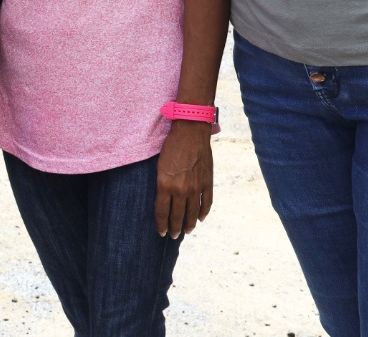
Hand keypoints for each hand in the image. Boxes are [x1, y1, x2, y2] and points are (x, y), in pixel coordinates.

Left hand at [154, 120, 212, 237]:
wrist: (190, 132)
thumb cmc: (171, 146)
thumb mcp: (160, 166)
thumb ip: (162, 184)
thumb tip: (164, 199)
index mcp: (165, 185)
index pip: (162, 212)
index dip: (161, 224)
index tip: (161, 232)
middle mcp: (180, 189)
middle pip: (177, 216)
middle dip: (174, 228)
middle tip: (173, 236)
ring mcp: (196, 187)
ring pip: (192, 213)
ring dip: (189, 224)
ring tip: (186, 231)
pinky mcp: (207, 182)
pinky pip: (206, 203)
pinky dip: (203, 212)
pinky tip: (200, 218)